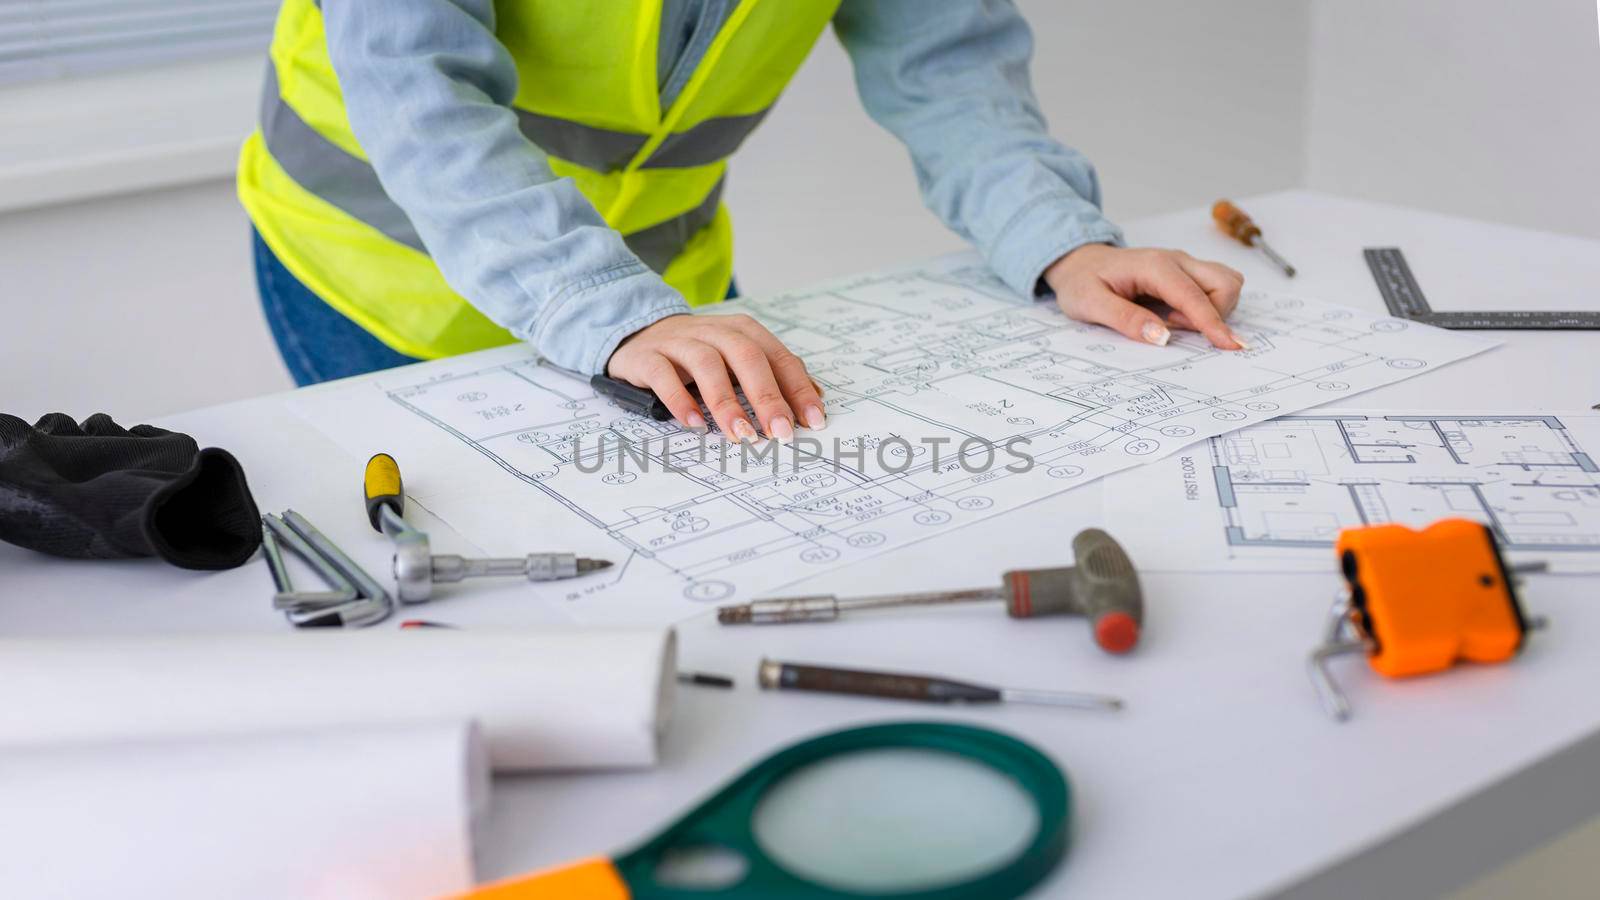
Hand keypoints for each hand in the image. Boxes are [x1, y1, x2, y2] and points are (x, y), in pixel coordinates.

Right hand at [607, 313, 824, 440]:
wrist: (640, 334)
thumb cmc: (700, 353)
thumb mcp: (738, 359)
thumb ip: (775, 375)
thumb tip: (816, 399)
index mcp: (743, 331)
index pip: (779, 357)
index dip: (798, 389)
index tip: (813, 421)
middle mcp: (715, 331)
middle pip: (747, 357)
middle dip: (767, 396)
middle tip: (780, 432)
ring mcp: (679, 342)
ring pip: (708, 365)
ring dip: (726, 403)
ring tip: (740, 434)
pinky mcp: (648, 357)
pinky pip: (664, 376)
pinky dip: (680, 400)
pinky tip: (695, 424)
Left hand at [1043, 244, 1247, 349]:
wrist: (1078, 261)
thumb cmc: (1081, 281)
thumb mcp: (1090, 304)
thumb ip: (1126, 319)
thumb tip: (1162, 337)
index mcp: (1154, 266)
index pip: (1194, 296)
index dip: (1213, 323)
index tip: (1231, 346)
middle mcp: (1176, 260)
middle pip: (1225, 283)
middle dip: (1215, 314)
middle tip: (1175, 327)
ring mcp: (1184, 265)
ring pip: (1226, 283)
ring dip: (1213, 309)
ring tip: (1173, 320)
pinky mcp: (1185, 273)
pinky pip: (1215, 287)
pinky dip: (1208, 306)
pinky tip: (1178, 314)